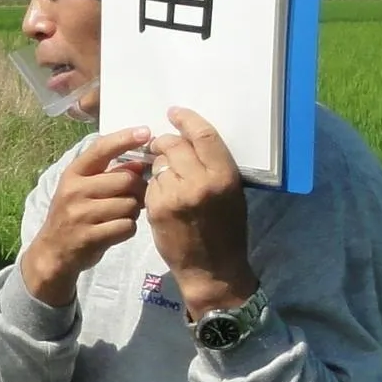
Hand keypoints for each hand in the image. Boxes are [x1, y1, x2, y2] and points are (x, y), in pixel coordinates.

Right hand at [19, 127, 153, 305]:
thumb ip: (108, 174)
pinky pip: (126, 227)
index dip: (125, 138)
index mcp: (73, 173)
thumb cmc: (74, 214)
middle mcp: (74, 191)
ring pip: (130, 205)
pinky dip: (127, 229)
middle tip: (133, 197)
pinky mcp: (90, 237)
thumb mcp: (82, 189)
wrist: (53, 251)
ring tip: (121, 215)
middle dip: (137, 189)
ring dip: (133, 211)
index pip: (101, 149)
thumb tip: (140, 163)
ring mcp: (81, 215)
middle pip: (126, 180)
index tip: (146, 132)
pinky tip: (116, 230)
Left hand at [144, 108, 257, 319]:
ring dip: (158, 167)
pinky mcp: (158, 208)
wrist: (213, 268)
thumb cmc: (227, 230)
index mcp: (224, 175)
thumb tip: (190, 142)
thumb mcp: (231, 194)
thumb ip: (213, 167)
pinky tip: (161, 197)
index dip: (187, 119)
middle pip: (174, 145)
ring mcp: (178, 195)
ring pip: (159, 164)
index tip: (175, 113)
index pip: (203, 135)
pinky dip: (152, 187)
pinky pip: (150, 185)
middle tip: (161, 147)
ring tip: (167, 180)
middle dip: (164, 143)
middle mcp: (202, 182)